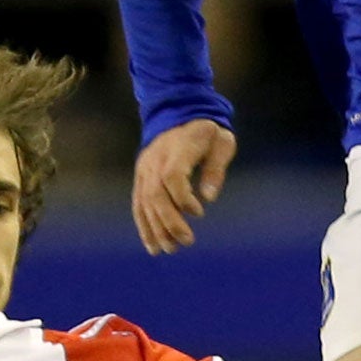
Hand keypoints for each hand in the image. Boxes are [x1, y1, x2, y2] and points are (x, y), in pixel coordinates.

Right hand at [132, 119, 236, 254]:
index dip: (183, 198)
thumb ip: (216, 169)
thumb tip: (209, 198)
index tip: (199, 212)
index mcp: (178, 148)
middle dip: (169, 221)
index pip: (172, 176)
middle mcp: (156, 159)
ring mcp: (145, 168)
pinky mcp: (140, 176)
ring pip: (145, 202)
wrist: (178, 111)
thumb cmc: (207, 131)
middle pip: (155, 194)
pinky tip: (152, 245)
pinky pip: (138, 203)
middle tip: (186, 241)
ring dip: (156, 228)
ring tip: (170, 249)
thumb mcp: (222, 142)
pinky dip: (144, 225)